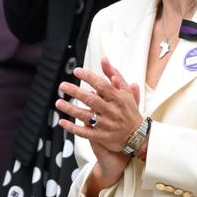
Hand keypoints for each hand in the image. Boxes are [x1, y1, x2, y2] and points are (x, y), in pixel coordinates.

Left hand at [55, 57, 143, 190]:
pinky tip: (62, 122)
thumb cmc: (129, 111)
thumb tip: (104, 60)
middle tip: (63, 85)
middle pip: (92, 100)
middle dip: (76, 92)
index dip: (89, 77)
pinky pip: (85, 132)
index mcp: (118, 99)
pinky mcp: (102, 137)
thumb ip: (114, 75)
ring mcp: (106, 125)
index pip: (103, 86)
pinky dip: (73, 128)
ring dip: (71, 109)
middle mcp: (112, 111)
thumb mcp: (126, 92)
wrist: (138, 137)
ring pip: (86, 116)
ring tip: (58, 102)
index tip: (77, 71)